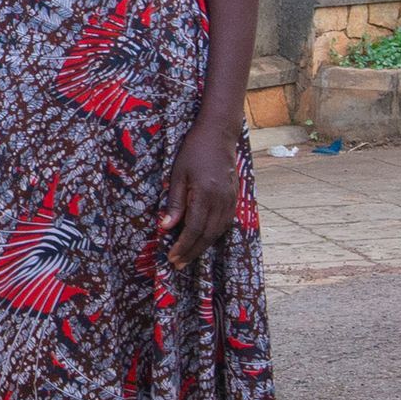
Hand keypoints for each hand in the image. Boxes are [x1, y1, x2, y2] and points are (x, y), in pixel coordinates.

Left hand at [160, 121, 240, 268]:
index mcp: (205, 195)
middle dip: (192, 252)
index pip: (194, 229)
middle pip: (207, 235)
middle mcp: (221, 201)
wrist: (218, 135)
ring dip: (203, 246)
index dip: (183, 246)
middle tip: (178, 264)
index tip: (172, 258)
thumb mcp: (178, 174)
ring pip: (218, 231)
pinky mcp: (234, 197)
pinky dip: (214, 234)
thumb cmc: (193, 151)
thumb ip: (175, 202)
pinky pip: (225, 223)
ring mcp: (230, 200)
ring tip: (188, 256)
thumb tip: (166, 227)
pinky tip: (204, 239)